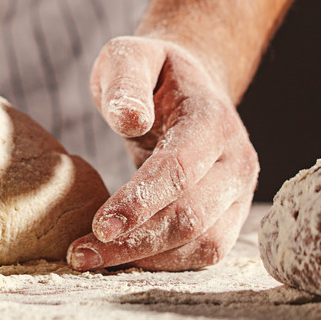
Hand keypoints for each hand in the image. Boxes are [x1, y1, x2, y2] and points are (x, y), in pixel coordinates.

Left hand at [67, 36, 259, 270]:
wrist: (191, 84)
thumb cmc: (153, 72)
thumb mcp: (130, 56)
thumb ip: (126, 81)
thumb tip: (129, 118)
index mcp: (212, 119)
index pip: (179, 169)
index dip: (140, 201)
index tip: (98, 225)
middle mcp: (236, 160)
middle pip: (192, 215)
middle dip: (136, 241)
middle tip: (82, 253)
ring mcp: (239, 192)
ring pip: (203, 243)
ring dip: (147, 259)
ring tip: (92, 259)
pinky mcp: (230, 215)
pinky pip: (204, 252)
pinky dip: (163, 263)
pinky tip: (122, 259)